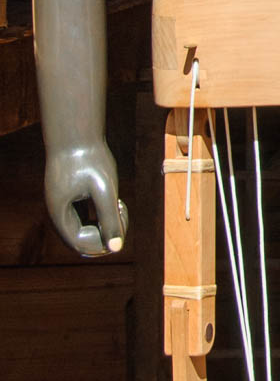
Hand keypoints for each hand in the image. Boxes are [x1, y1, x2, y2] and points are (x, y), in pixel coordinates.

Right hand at [44, 143, 127, 257]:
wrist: (77, 132)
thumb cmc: (91, 158)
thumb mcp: (105, 189)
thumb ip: (110, 219)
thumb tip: (116, 248)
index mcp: (60, 214)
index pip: (81, 244)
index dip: (104, 240)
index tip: (118, 215)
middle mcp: (58, 213)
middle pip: (84, 240)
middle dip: (106, 232)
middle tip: (120, 209)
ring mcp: (64, 206)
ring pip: (87, 230)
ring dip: (105, 223)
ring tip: (117, 203)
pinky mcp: (71, 198)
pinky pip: (87, 218)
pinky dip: (102, 214)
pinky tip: (114, 198)